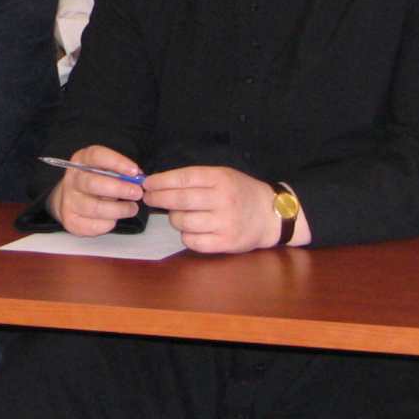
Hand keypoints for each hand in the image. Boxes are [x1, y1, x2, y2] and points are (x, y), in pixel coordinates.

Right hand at [46, 145, 143, 236]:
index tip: (134, 171)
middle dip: (118, 189)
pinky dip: (108, 223)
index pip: (96, 156)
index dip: (116, 163)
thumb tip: (138, 177)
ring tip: (132, 208)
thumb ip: (119, 171)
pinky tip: (114, 219)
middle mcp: (72, 180)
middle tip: (137, 193)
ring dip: (118, 209)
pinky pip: (93, 225)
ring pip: (95, 208)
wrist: (71, 200)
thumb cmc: (96, 182)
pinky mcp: (71, 221)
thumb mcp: (105, 169)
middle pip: (93, 183)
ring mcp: (69, 201)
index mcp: (81, 160)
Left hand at [143, 165, 303, 253]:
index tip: (147, 184)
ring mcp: (225, 223)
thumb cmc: (241, 192)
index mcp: (220, 179)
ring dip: (174, 219)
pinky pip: (192, 241)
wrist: (271, 215)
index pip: (183, 178)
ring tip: (178, 215)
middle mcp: (223, 200)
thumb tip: (159, 183)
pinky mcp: (226, 243)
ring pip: (183, 222)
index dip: (161, 181)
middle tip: (149, 198)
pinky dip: (186, 236)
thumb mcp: (223, 176)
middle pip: (179, 200)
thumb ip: (195, 179)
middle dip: (158, 199)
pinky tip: (191, 230)